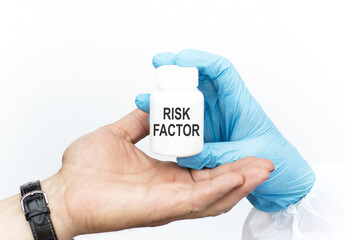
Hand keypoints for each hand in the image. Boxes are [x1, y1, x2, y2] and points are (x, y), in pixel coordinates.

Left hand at [29, 109, 271, 238]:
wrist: (65, 190)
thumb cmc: (86, 169)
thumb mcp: (119, 134)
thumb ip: (140, 122)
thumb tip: (153, 106)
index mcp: (164, 174)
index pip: (203, 169)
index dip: (226, 159)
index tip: (243, 145)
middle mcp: (171, 190)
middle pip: (216, 184)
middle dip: (243, 172)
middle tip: (265, 159)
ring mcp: (169, 201)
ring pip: (214, 194)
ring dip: (240, 181)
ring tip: (263, 167)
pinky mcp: (162, 207)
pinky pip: (197, 199)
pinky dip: (220, 188)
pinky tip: (238, 176)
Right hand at [135, 49, 314, 211]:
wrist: (280, 174)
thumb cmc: (275, 158)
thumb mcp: (248, 156)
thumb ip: (219, 154)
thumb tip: (189, 155)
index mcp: (240, 103)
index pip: (222, 70)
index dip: (201, 60)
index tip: (181, 58)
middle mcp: (223, 106)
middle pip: (199, 79)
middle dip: (177, 69)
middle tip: (158, 64)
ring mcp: (212, 119)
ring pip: (187, 98)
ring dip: (167, 95)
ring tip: (146, 98)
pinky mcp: (204, 133)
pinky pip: (184, 120)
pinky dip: (168, 117)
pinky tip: (153, 119)